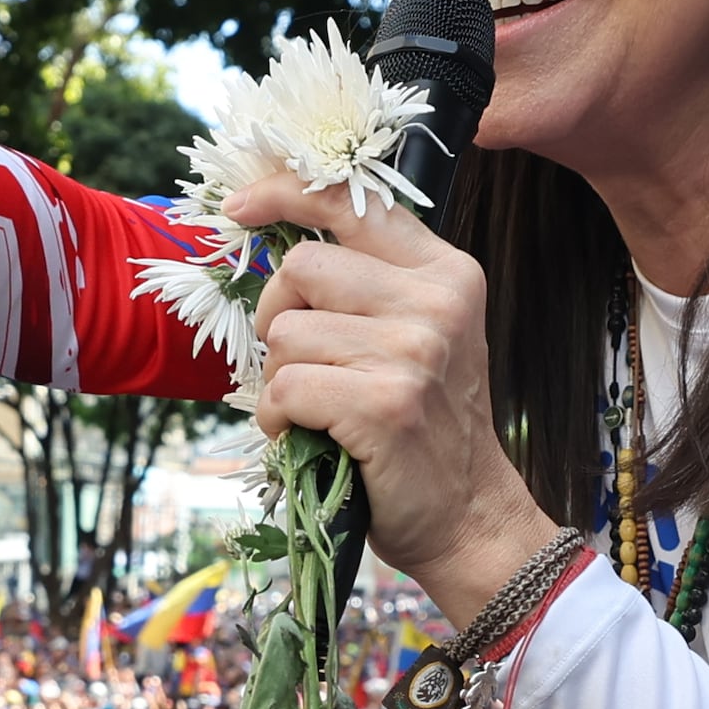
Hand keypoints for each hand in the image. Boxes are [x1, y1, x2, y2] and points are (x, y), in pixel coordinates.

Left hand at [232, 170, 557, 607]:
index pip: (355, 203)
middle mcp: (436, 302)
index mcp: (446, 272)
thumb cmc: (425, 427)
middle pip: (302, 268)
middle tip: (299, 362)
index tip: (240, 206)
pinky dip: (280, 419)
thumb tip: (282, 248)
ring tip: (317, 410)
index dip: (286, 194)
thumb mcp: (421, 336)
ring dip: (280, 379)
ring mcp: (413, 352)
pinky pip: (286, 389)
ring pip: (286, 335)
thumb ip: (371, 285)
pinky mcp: (384, 404)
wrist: (468, 514)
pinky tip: (310, 436)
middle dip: (277, 316)